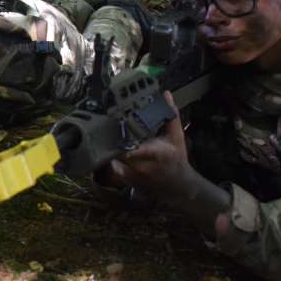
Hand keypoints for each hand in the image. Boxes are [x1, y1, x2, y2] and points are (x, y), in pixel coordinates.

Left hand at [109, 91, 230, 236]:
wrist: (179, 185)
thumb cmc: (177, 158)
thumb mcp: (177, 136)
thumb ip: (170, 115)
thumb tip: (166, 94)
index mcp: (155, 153)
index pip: (134, 148)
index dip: (122, 140)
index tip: (114, 127)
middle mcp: (142, 166)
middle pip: (118, 154)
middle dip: (110, 142)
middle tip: (102, 127)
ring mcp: (134, 175)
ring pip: (112, 162)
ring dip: (107, 151)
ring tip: (101, 138)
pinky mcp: (128, 181)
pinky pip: (112, 169)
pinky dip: (109, 160)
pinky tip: (107, 150)